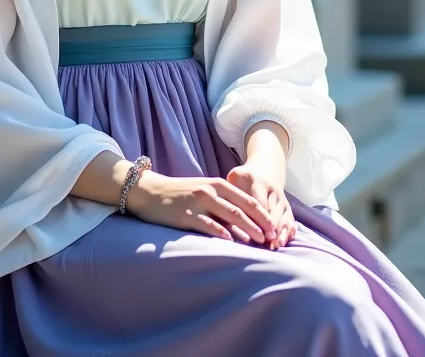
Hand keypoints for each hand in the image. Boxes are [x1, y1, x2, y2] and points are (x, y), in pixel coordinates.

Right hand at [125, 170, 279, 245]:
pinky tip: (231, 241)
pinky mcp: (185, 214)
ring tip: (259, 241)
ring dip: (246, 228)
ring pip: (228, 215)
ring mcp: (198, 202)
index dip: (262, 214)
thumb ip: (222, 203)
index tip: (275, 228)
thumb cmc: (180, 195)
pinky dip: (220, 232)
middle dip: (259, 223)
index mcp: (217, 184)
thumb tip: (245, 224)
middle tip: (272, 238)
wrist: (150, 192)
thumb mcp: (204, 193)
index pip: (246, 199)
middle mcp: (210, 190)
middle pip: (241, 208)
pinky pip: (206, 224)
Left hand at [226, 163, 296, 249]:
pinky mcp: (288, 206)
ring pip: (284, 216)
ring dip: (280, 232)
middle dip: (270, 228)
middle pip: (273, 211)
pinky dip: (288, 231)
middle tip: (264, 244)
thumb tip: (226, 210)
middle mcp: (272, 190)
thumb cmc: (244, 178)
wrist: (265, 168)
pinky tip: (283, 242)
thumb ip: (231, 191)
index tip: (254, 234)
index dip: (257, 219)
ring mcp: (282, 198)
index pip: (258, 203)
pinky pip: (291, 219)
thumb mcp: (235, 177)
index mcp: (257, 182)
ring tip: (274, 246)